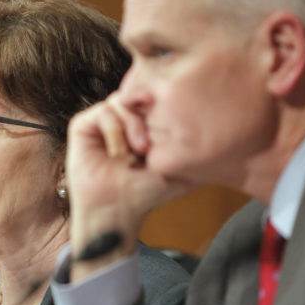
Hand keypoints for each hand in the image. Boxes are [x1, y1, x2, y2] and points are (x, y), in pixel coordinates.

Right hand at [67, 92, 194, 278]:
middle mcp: (121, 119)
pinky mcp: (83, 126)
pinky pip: (103, 111)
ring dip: (132, 126)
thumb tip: (222, 129)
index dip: (162, 109)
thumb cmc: (146, 193)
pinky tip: (118, 154)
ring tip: (135, 152)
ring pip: (122, 100)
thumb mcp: (179, 166)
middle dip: (148, 117)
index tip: (168, 136)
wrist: (118, 211)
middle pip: (139, 94)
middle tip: (149, 147)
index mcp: (141, 124)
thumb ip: (194, 147)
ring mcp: (102, 122)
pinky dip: (115, 131)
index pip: (155, 97)